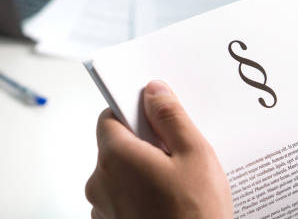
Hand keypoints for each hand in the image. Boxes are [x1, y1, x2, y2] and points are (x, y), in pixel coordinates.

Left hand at [85, 80, 232, 218]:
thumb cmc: (196, 215)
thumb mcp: (194, 153)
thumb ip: (170, 116)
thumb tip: (154, 91)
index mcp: (116, 157)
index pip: (109, 117)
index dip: (132, 113)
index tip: (153, 115)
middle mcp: (101, 182)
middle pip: (115, 146)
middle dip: (143, 144)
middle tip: (176, 153)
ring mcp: (104, 209)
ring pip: (119, 174)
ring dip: (141, 171)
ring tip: (176, 183)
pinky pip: (122, 198)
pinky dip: (139, 194)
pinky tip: (168, 201)